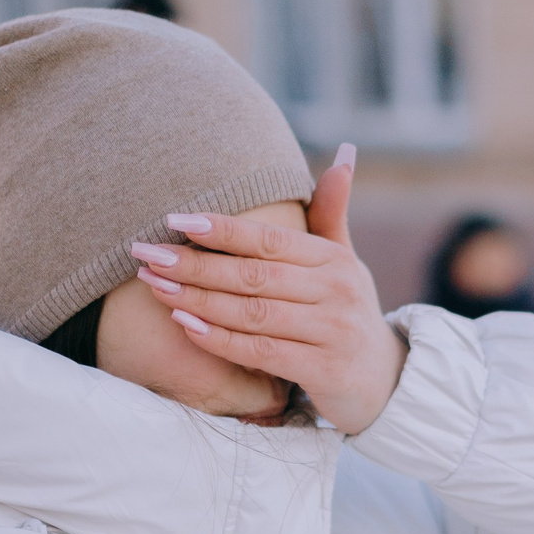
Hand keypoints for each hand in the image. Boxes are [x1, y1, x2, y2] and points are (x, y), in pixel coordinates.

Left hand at [133, 144, 406, 434]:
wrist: (387, 382)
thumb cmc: (348, 315)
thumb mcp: (345, 263)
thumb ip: (331, 214)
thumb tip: (343, 151)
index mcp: (335, 259)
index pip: (269, 240)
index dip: (220, 229)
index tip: (173, 220)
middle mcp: (337, 290)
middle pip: (253, 275)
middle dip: (194, 264)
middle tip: (145, 254)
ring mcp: (332, 331)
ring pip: (251, 312)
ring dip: (197, 299)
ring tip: (155, 286)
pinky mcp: (324, 370)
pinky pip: (261, 352)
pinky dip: (220, 339)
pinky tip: (184, 326)